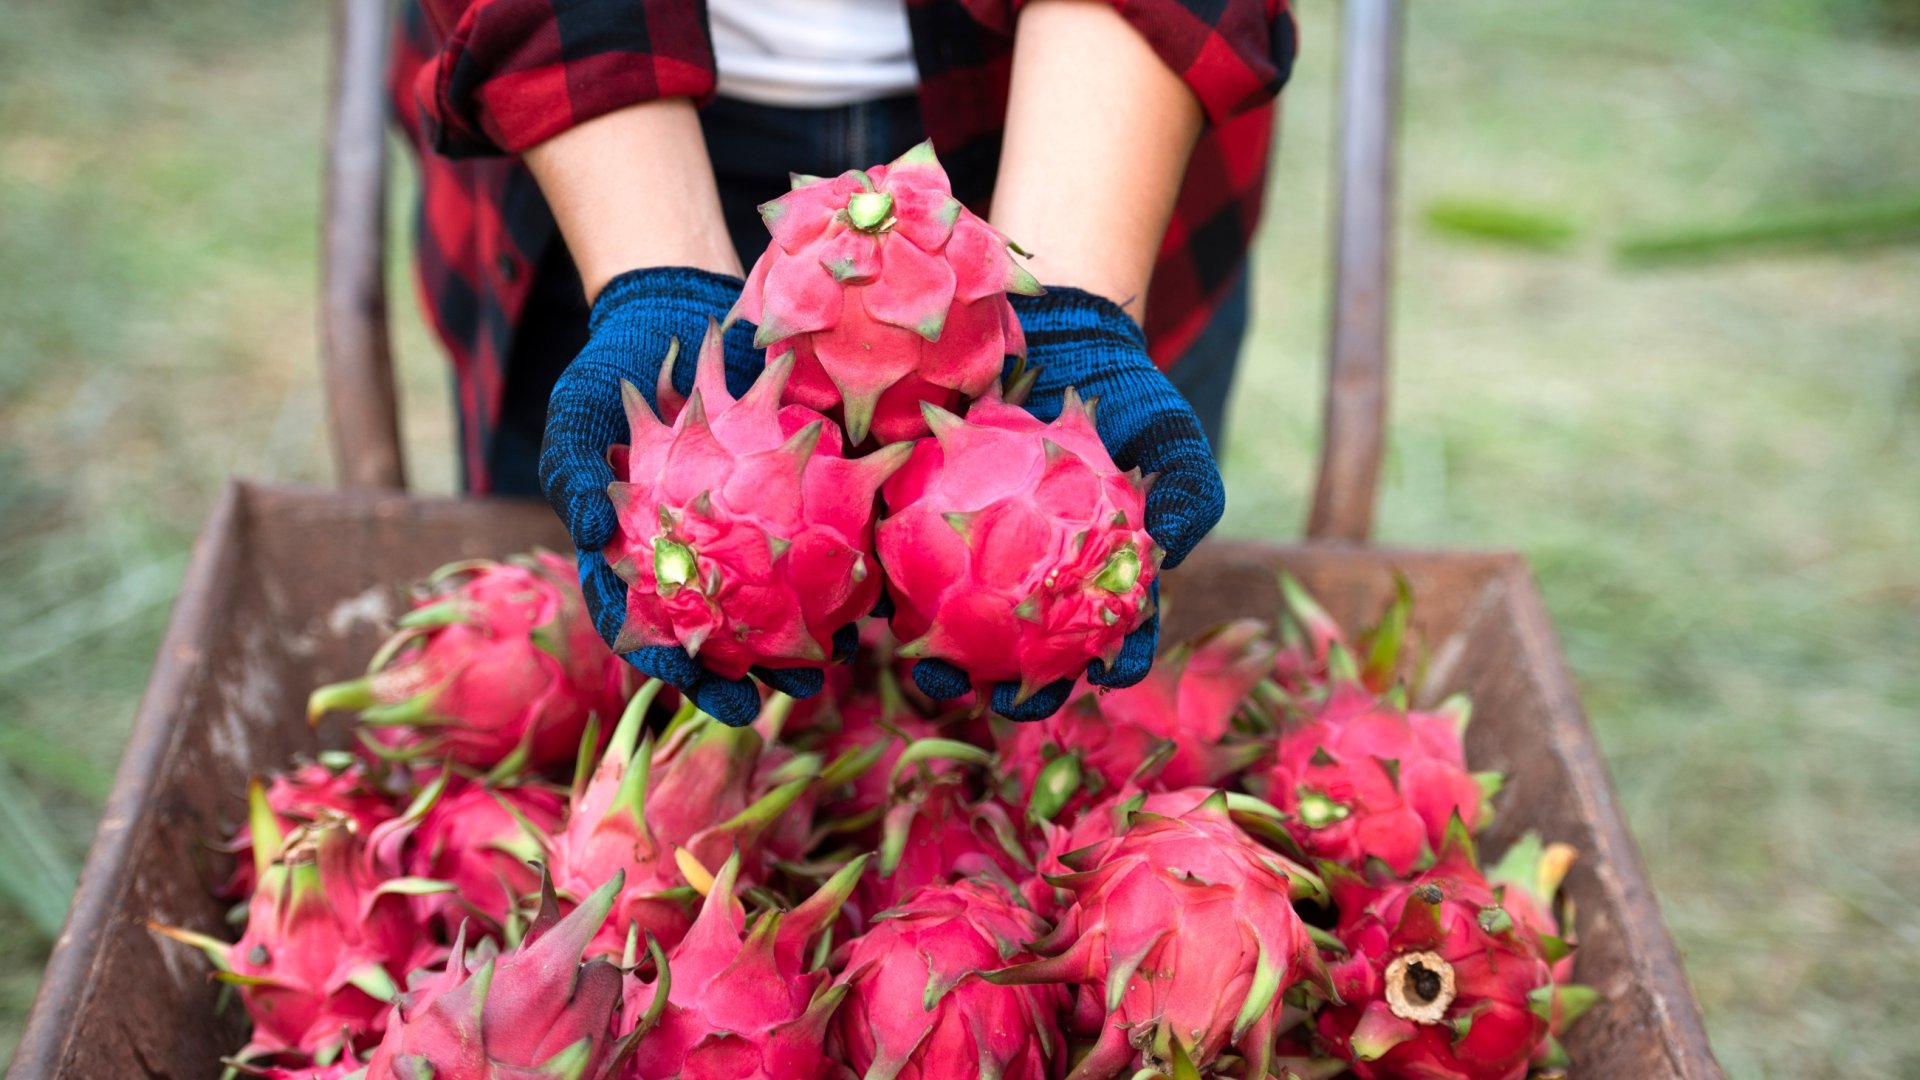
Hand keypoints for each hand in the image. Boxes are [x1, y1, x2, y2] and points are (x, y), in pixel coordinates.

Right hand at [539, 266, 834, 724]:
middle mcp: (687, 556)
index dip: (676, 671)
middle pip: (717, 633)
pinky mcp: (783, 497)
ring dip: (801, 637)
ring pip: (768, 600)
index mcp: (632, 556)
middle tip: (787, 692)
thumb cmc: (611, 372)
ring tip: (835, 662)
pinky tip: (867, 594)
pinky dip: (836, 568)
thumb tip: (592, 534)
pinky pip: (811, 538)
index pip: (649, 631)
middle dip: (751, 672)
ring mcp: (735, 531)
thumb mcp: (577, 413)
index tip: (708, 695)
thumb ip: (575, 473)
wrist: (675, 312)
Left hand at [910, 286, 1222, 720]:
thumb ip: (1187, 492)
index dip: (1098, 668)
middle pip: (1017, 649)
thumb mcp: (1167, 433)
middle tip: (990, 690)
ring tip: (926, 664)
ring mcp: (972, 553)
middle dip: (1000, 684)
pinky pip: (903, 553)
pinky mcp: (919, 515)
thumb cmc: (1121, 390)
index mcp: (1090, 576)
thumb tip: (1176, 548)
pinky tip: (881, 600)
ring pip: (953, 619)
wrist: (1051, 326)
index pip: (1099, 638)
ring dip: (937, 653)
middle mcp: (1029, 577)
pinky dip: (889, 581)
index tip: (1089, 682)